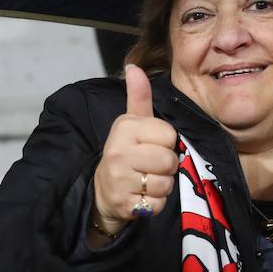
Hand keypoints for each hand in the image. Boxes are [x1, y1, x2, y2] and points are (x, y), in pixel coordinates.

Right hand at [91, 65, 178, 237]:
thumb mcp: (131, 122)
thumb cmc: (125, 153)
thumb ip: (139, 96)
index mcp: (125, 128)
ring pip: (165, 184)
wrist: (102, 191)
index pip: (169, 135)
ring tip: (146, 181)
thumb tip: (134, 66)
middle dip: (166, 167)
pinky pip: (158, 204)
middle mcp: (119, 152)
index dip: (166, 142)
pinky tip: (142, 196)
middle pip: (169, 161)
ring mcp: (119, 180)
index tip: (151, 145)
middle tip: (150, 166)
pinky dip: (155, 204)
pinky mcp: (124, 205)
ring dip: (162, 186)